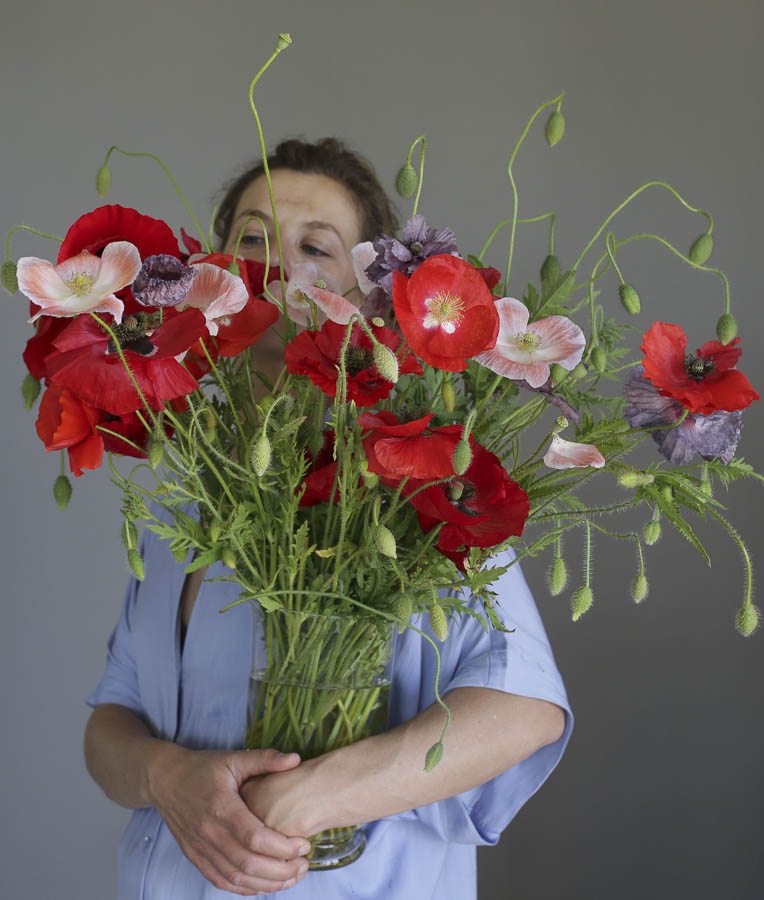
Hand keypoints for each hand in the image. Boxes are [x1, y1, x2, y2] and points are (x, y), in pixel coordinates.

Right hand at [148, 745, 311, 894]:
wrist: (164, 780)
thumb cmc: (201, 768)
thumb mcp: (233, 758)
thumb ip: (265, 760)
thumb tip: (295, 759)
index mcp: (222, 807)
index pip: (255, 838)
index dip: (282, 847)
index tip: (303, 845)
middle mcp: (209, 833)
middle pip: (248, 864)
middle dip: (281, 871)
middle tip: (303, 865)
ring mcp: (200, 849)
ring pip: (236, 878)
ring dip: (266, 884)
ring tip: (291, 878)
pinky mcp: (196, 857)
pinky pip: (221, 881)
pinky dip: (244, 888)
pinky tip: (263, 885)